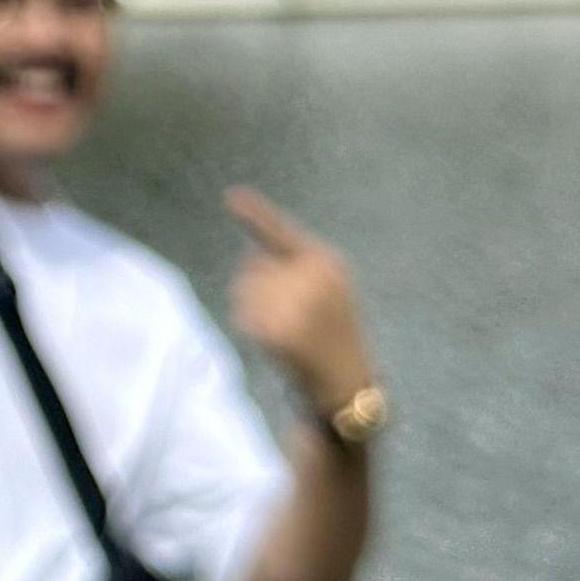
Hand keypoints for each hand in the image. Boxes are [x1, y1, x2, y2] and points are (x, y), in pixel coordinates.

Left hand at [225, 187, 374, 417]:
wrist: (347, 385)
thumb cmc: (332, 336)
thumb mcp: (327, 291)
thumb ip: (294, 267)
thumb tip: (249, 255)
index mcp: (327, 263)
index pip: (282, 234)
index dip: (256, 215)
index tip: (232, 195)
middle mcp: (314, 278)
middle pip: (251, 265)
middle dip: (255, 287)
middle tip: (285, 316)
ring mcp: (299, 304)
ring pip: (243, 291)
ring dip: (250, 309)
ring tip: (285, 330)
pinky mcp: (282, 332)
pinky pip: (245, 319)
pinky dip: (251, 332)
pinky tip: (276, 345)